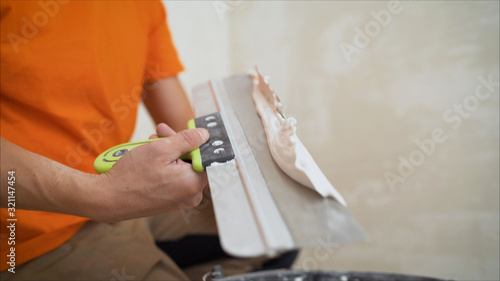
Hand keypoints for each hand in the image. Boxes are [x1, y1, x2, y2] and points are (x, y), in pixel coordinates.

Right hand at [92, 124, 208, 221]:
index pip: (205, 157)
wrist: (107, 199)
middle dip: (177, 144)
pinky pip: (173, 178)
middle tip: (162, 131)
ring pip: (181, 168)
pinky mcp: (169, 201)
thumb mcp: (160, 149)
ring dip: (168, 152)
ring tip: (151, 140)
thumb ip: (186, 140)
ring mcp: (180, 199)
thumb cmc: (131, 176)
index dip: (195, 141)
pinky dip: (164, 165)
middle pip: (192, 161)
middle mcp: (191, 195)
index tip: (186, 130)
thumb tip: (203, 134)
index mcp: (194, 183)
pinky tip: (150, 154)